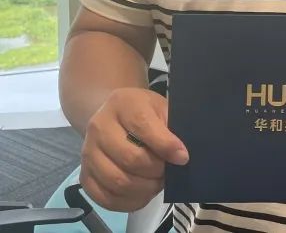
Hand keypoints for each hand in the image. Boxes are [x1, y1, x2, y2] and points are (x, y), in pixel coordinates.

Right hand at [80, 87, 188, 211]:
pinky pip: (106, 199)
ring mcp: (88, 152)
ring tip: (157, 182)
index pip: (143, 126)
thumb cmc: (142, 111)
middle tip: (167, 171)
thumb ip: (170, 127)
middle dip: (155, 170)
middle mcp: (99, 126)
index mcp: (122, 103)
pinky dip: (130, 202)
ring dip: (144, 188)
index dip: (165, 145)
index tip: (183, 157)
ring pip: (118, 182)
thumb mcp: (159, 107)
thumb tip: (179, 156)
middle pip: (130, 158)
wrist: (111, 116)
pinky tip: (142, 193)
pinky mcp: (84, 176)